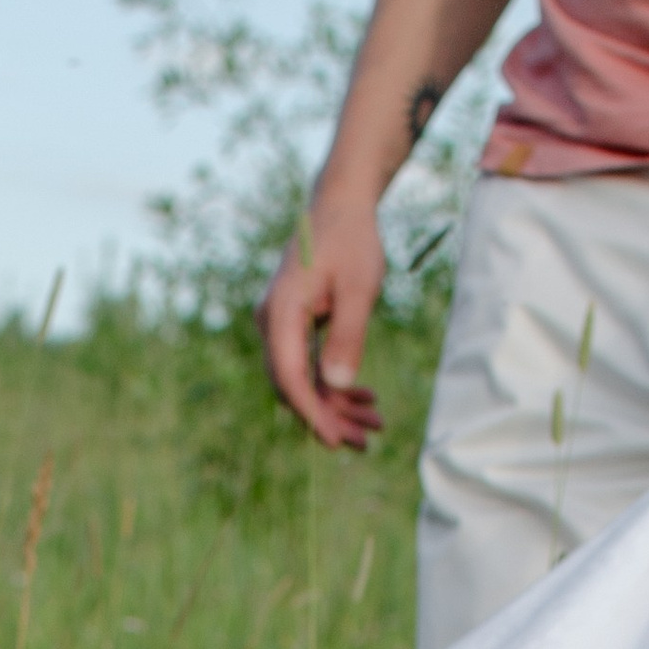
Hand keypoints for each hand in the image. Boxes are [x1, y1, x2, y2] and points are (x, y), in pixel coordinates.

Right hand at [257, 197, 389, 450]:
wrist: (342, 204)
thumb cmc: (352, 239)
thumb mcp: (360, 287)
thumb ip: (348, 335)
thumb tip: (336, 386)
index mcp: (281, 313)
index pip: (289, 377)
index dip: (312, 414)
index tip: (335, 441)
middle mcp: (273, 323)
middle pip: (294, 387)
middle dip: (329, 418)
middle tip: (365, 443)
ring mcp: (282, 326)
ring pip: (305, 381)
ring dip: (337, 406)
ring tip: (375, 425)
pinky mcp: (296, 327)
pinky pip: (311, 366)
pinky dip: (336, 385)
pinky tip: (366, 399)